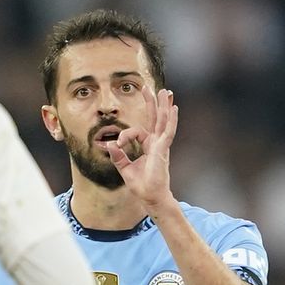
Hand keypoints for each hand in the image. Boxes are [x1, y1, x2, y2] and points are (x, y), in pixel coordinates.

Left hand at [106, 87, 178, 208]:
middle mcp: (155, 142)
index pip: (134, 131)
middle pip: (154, 118)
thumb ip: (118, 156)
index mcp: (147, 145)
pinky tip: (173, 108)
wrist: (150, 197)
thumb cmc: (141, 185)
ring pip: (162, 121)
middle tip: (147, 86)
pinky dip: (171, 120)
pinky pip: (167, 131)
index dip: (123, 136)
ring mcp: (161, 145)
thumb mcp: (124, 168)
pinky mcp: (163, 149)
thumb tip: (110, 144)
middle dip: (151, 102)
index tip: (114, 145)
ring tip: (165, 91)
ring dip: (163, 106)